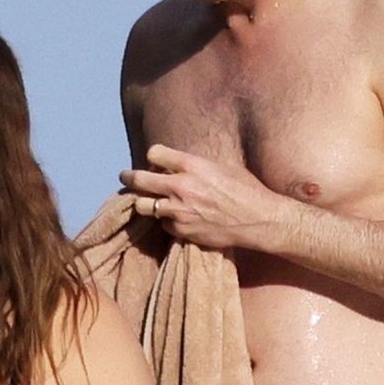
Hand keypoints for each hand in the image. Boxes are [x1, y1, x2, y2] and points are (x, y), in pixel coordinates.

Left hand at [119, 146, 283, 252]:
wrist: (258, 220)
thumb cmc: (246, 189)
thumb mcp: (222, 166)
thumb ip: (196, 165)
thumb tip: (179, 166)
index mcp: (192, 165)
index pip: (154, 153)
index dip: (154, 156)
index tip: (154, 160)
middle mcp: (181, 186)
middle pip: (139, 180)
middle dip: (129, 177)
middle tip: (125, 176)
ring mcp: (178, 211)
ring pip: (143, 206)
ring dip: (144, 202)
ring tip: (146, 201)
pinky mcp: (181, 231)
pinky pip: (162, 225)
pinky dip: (166, 221)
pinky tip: (175, 219)